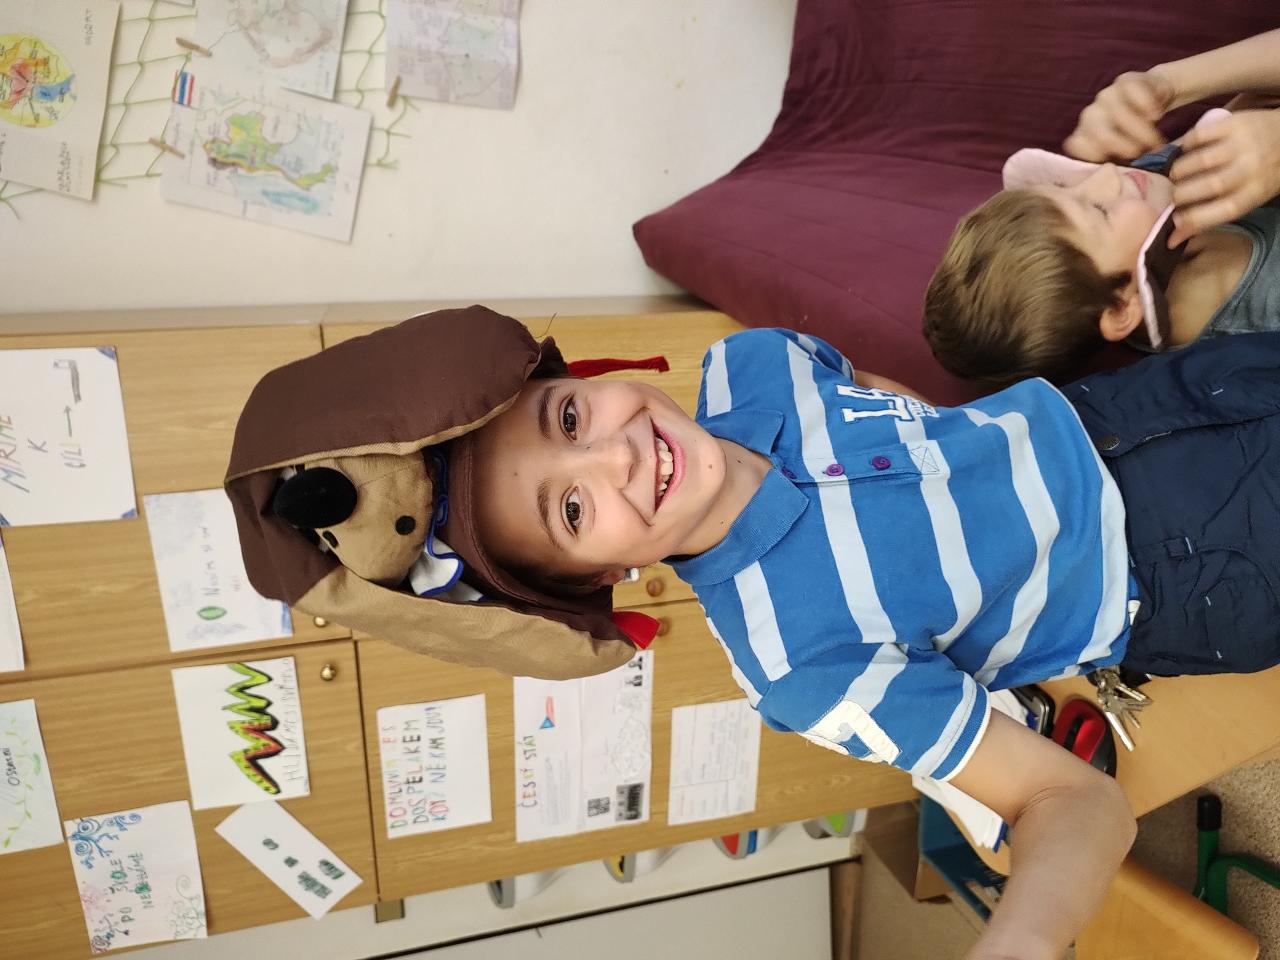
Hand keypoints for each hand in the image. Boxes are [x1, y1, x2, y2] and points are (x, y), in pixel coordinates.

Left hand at [1064, 70, 1177, 161]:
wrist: (1153, 101)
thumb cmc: (1135, 136)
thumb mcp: (1123, 156)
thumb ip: (1112, 165)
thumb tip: (1112, 178)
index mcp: (1083, 135)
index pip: (1077, 147)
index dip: (1099, 156)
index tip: (1121, 161)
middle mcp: (1089, 115)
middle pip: (1101, 135)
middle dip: (1127, 147)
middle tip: (1146, 153)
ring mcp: (1105, 95)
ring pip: (1120, 114)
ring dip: (1143, 131)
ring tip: (1157, 141)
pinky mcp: (1125, 80)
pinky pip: (1134, 92)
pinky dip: (1147, 106)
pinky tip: (1155, 115)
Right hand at [1168, 109, 1279, 244]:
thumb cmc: (1263, 175)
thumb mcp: (1245, 200)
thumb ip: (1209, 217)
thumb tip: (1171, 240)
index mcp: (1251, 195)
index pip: (1214, 214)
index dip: (1188, 221)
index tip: (1175, 220)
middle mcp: (1248, 171)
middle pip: (1205, 187)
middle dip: (1179, 194)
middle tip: (1174, 194)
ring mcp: (1241, 145)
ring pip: (1199, 161)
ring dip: (1178, 171)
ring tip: (1176, 175)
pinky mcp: (1234, 124)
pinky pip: (1200, 135)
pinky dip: (1185, 145)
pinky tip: (1184, 152)